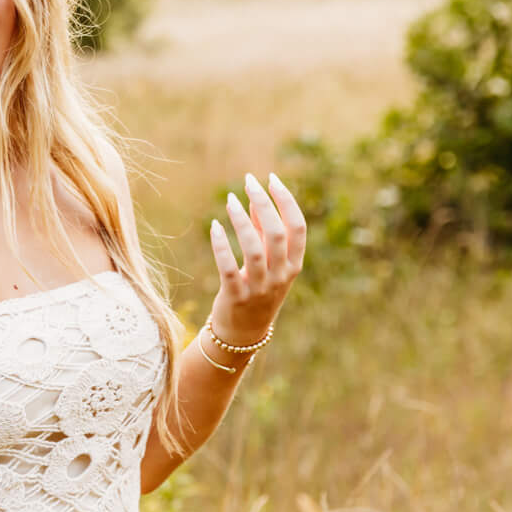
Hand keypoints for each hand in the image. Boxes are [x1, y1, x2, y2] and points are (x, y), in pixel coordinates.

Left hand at [209, 170, 307, 340]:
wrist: (243, 331)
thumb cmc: (257, 288)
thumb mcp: (266, 261)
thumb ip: (262, 232)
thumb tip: (253, 198)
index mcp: (293, 264)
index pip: (297, 228)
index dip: (286, 201)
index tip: (272, 179)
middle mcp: (281, 276)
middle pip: (278, 234)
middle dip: (264, 203)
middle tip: (249, 181)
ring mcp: (260, 288)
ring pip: (255, 250)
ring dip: (242, 221)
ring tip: (230, 199)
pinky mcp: (237, 296)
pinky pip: (229, 269)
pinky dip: (221, 246)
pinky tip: (214, 226)